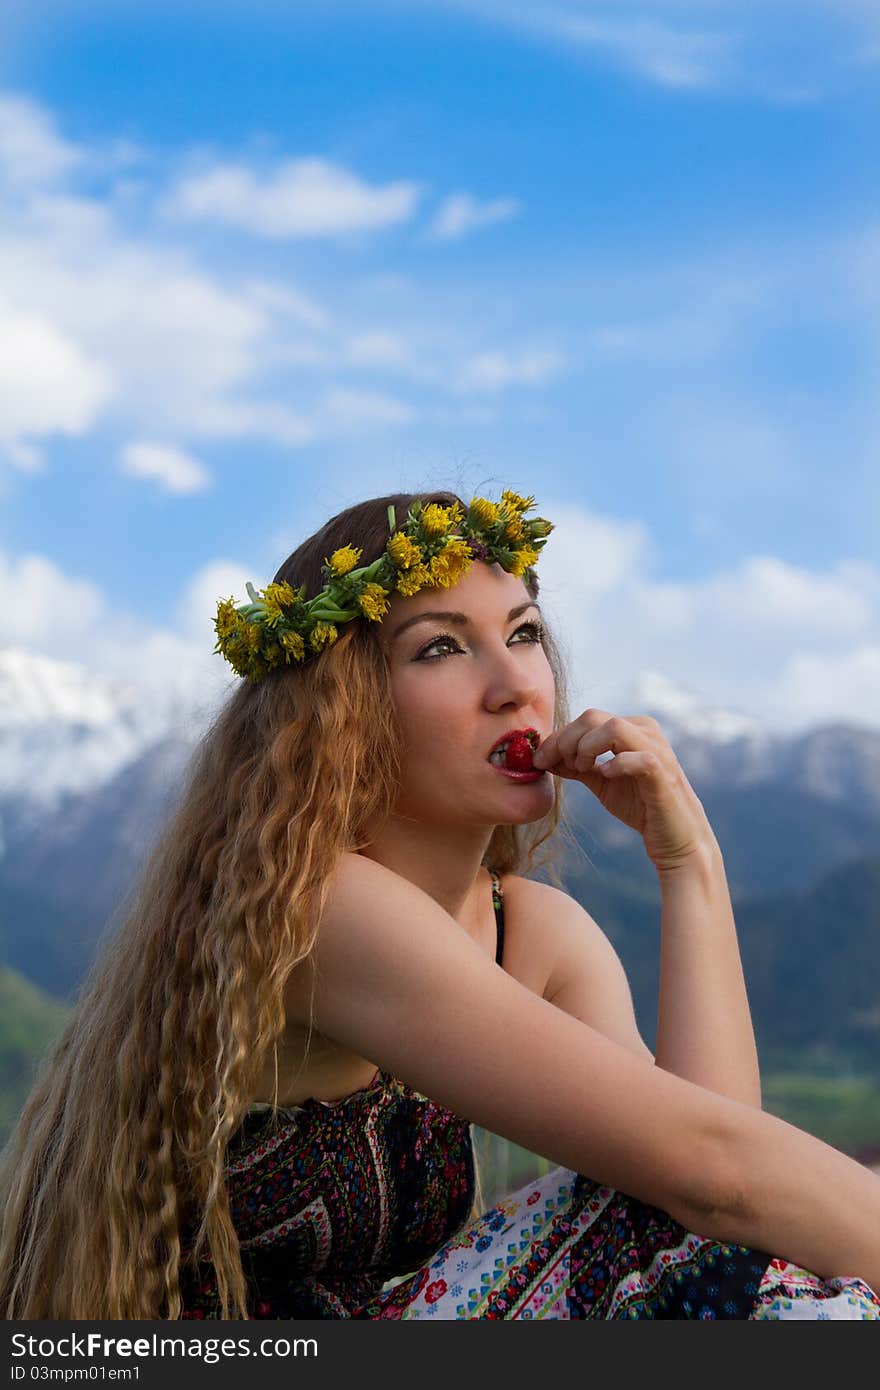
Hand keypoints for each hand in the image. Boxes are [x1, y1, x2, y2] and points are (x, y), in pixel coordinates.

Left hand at [532, 709, 716, 871]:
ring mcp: (657, 750)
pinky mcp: (664, 775)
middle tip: (556, 766)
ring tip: (582, 770)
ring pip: (614, 728)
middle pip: (593, 717)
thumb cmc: (640, 806)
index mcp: (630, 728)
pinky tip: (606, 776)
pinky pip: (640, 758)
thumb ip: (577, 766)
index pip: (585, 719)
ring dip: (587, 748)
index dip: (557, 737)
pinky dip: (617, 764)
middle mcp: (645, 731)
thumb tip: (544, 757)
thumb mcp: (602, 782)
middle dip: (565, 741)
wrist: (675, 838)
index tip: (538, 760)